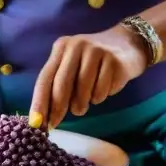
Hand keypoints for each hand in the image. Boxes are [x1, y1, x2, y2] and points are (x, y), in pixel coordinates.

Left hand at [30, 25, 148, 129]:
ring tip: (87, 102)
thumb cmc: (95, 60)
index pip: (45, 77)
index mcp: (62, 47)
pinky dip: (101, 96)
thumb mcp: (73, 64)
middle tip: (56, 123)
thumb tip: (46, 116)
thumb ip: (59, 84)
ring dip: (82, 104)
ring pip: (83, 91)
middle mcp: (77, 46)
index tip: (36, 123)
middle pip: (62, 84)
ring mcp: (97, 52)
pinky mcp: (114, 61)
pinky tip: (105, 87)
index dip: (39, 102)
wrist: (128, 42)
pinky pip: (102, 91)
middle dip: (58, 108)